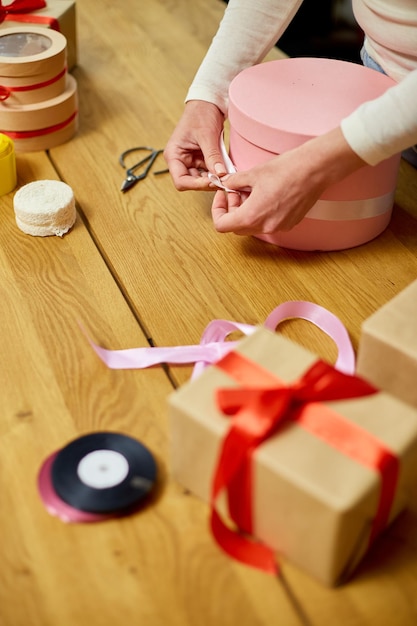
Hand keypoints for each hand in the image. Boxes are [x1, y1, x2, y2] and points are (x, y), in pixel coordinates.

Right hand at [164, 100, 227, 190]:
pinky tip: (227, 170)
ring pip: (202, 179)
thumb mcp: (207, 136)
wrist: (208, 102)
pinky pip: (209, 171)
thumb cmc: (201, 114)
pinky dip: (218, 172)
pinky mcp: (201, 159)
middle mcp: (180, 161)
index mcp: (174, 155)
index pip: (181, 181)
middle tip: (224, 181)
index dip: (196, 185)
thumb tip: (220, 176)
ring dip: (214, 179)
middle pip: (192, 183)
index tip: (212, 182)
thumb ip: (212, 157)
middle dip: (208, 183)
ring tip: (227, 176)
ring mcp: (191, 161)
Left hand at [211, 127, 366, 234]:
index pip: (222, 225)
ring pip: (252, 226)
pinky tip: (267, 195)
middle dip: (232, 210)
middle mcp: (265, 227)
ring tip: (252, 191)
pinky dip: (261, 213)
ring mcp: (278, 227)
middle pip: (237, 228)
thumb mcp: (252, 173)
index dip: (218, 210)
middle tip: (236, 191)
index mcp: (252, 216)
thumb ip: (234, 182)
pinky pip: (267, 223)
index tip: (223, 196)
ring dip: (247, 212)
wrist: (314, 169)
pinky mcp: (289, 223)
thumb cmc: (286, 170)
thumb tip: (225, 184)